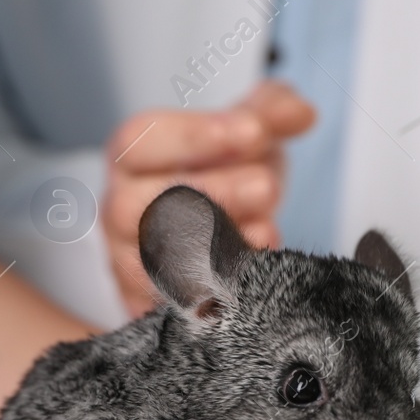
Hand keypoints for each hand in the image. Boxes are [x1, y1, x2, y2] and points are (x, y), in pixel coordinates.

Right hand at [101, 81, 314, 313]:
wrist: (218, 236)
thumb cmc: (222, 177)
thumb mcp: (246, 134)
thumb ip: (270, 112)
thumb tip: (299, 113)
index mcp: (132, 158)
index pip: (139, 141)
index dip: (194, 137)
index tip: (253, 133)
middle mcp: (120, 211)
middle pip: (144, 203)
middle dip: (213, 193)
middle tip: (267, 187)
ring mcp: (130, 263)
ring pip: (157, 259)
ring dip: (217, 244)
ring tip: (267, 229)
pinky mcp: (150, 307)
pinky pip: (176, 303)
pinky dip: (220, 288)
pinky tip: (255, 270)